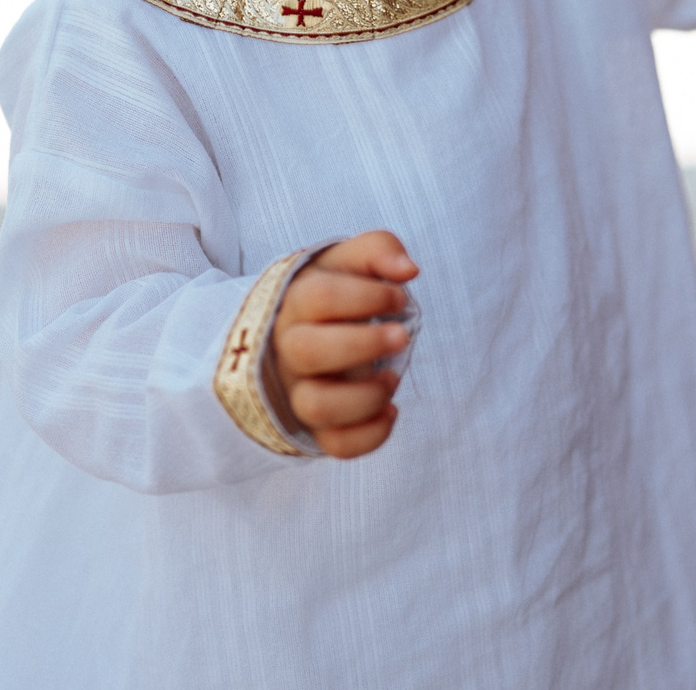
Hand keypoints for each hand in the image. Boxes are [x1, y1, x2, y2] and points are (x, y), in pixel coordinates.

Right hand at [270, 229, 418, 459]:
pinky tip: (390, 410)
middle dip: (364, 343)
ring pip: (316, 406)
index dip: (366, 296)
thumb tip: (407, 269)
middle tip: (403, 335)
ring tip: (392, 377)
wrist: (298, 333)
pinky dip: (370, 435)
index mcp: (294, 303)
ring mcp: (299, 391)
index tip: (399, 296)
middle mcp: (288, 350)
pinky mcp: (317, 427)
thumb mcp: (348, 262)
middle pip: (308, 351)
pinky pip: (336, 445)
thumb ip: (378, 250)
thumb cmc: (332, 294)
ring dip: (365, 396)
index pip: (318, 298)